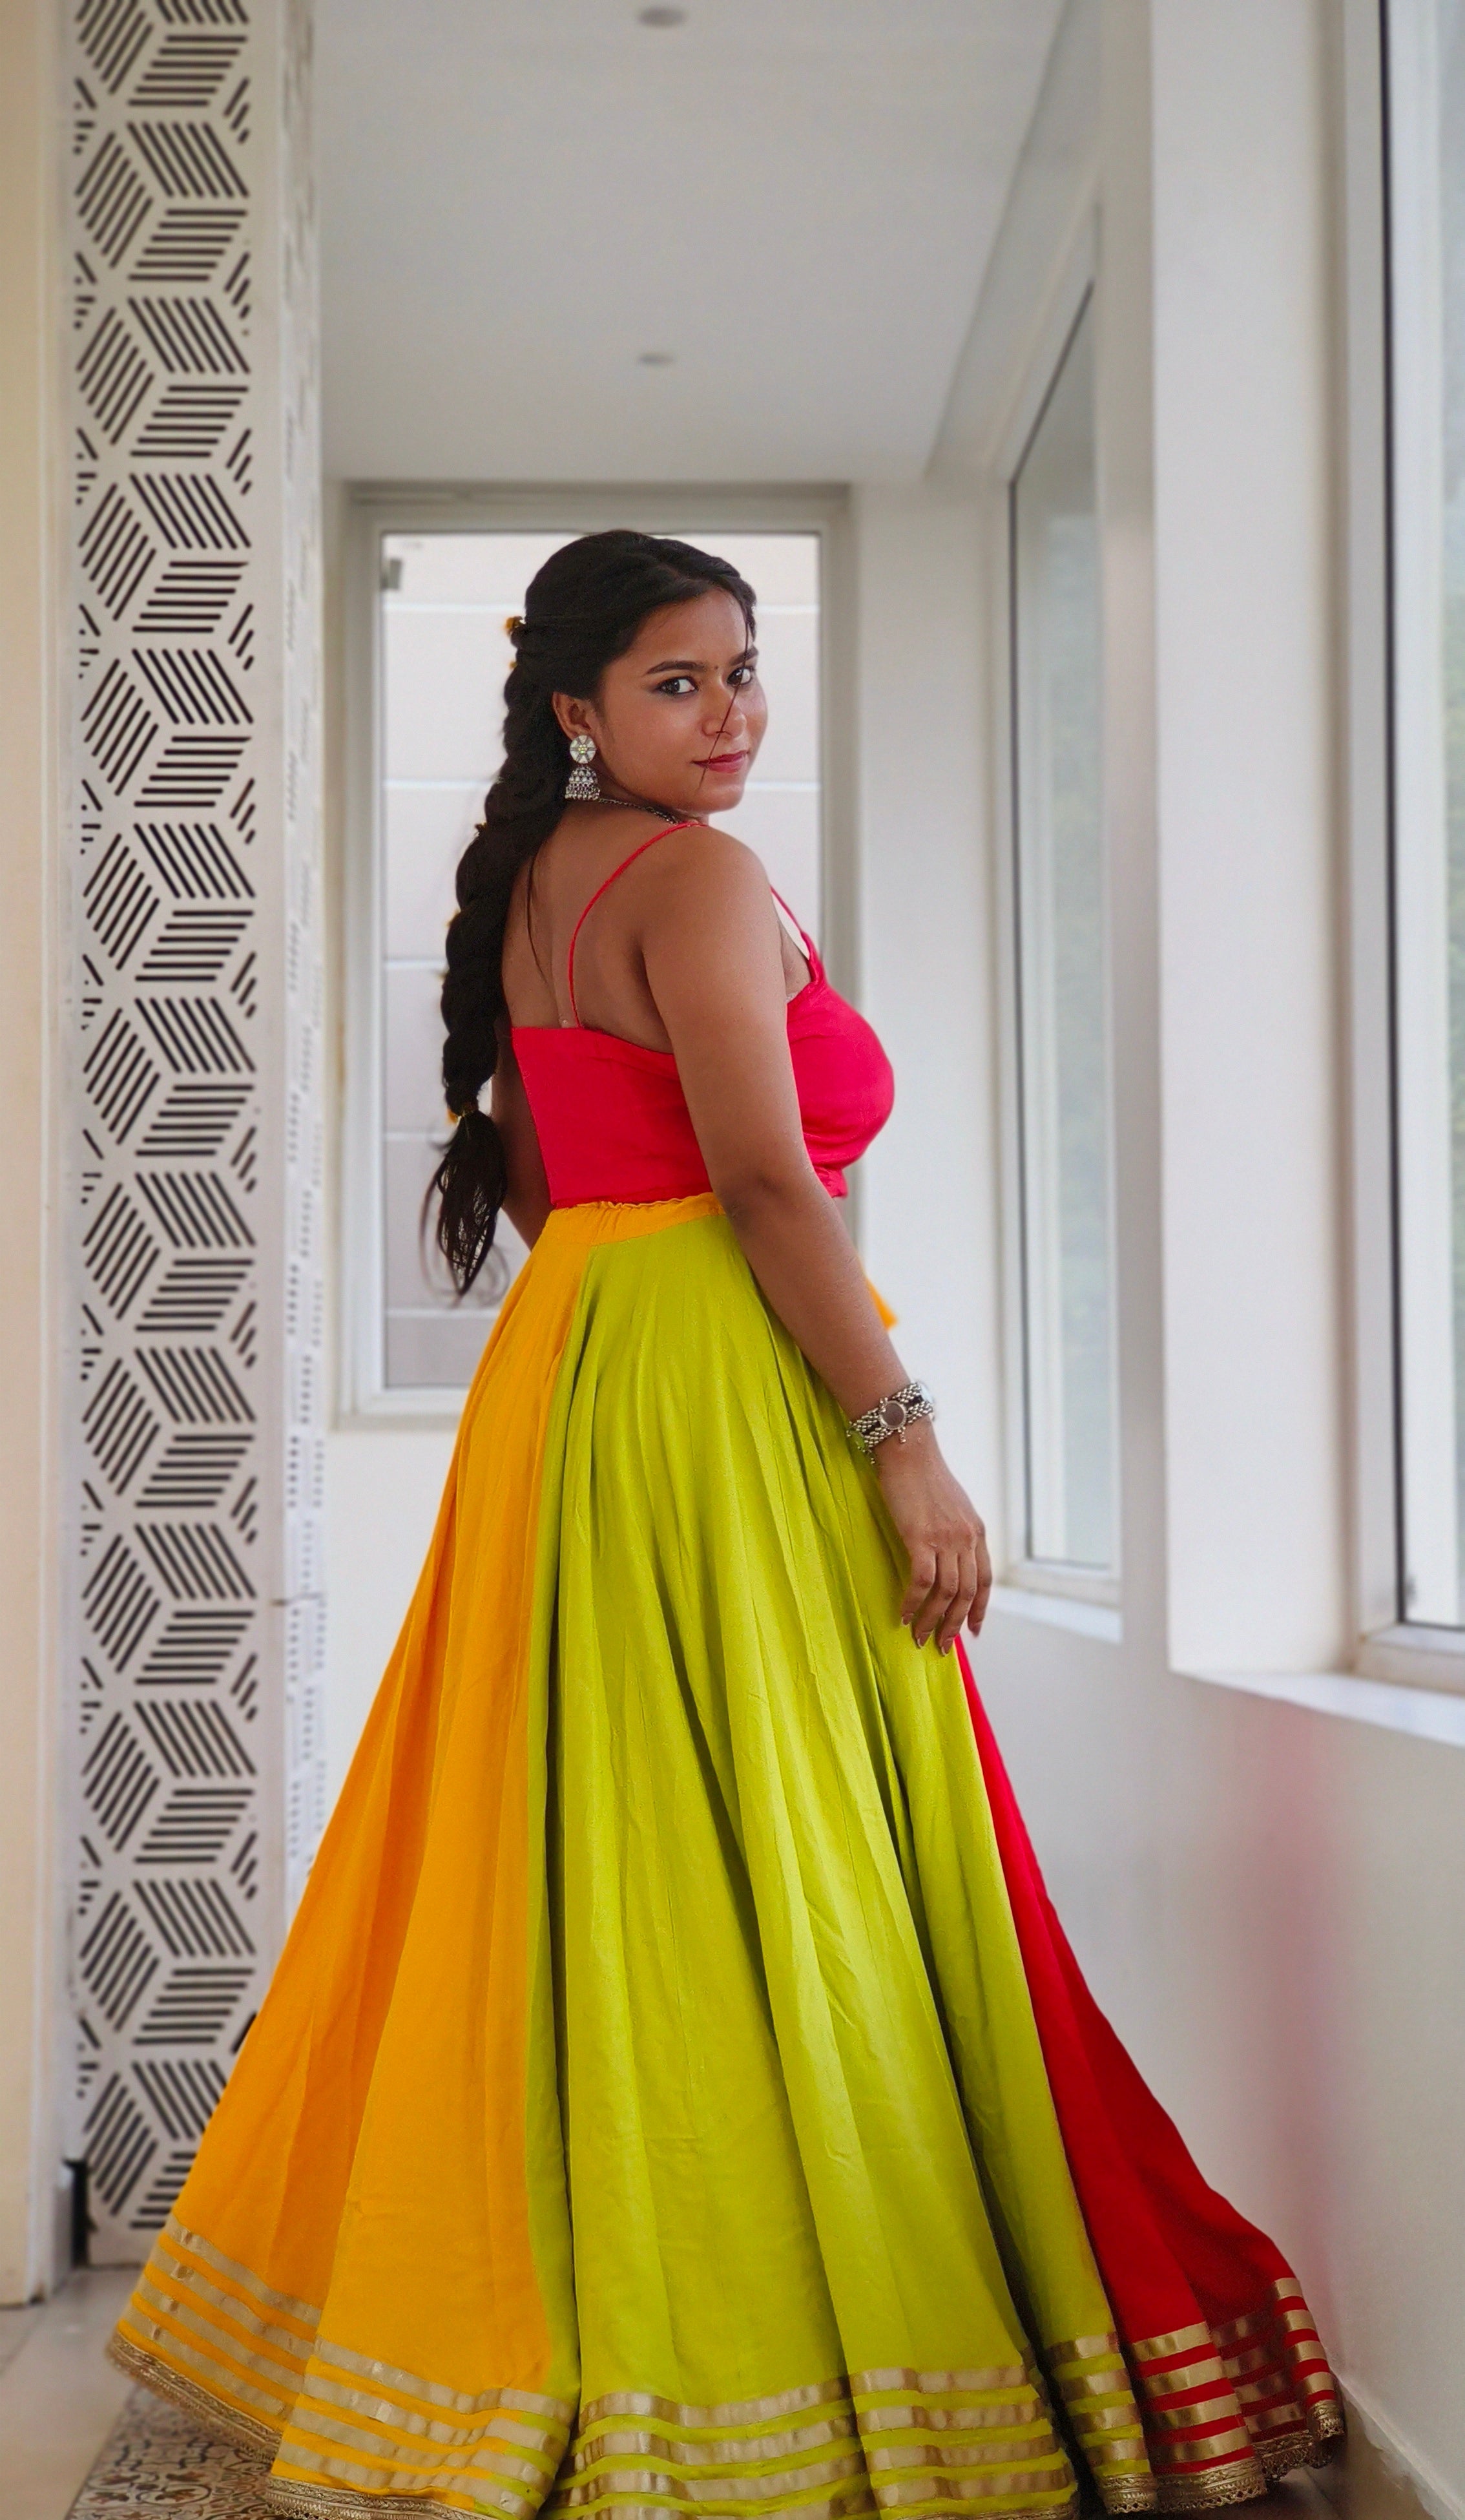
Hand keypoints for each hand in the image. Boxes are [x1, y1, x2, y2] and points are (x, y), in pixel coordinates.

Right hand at [873, 1422, 991, 1651]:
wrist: (908, 1450)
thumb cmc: (923, 1475)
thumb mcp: (952, 1505)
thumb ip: (956, 1531)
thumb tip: (949, 1555)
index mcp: (976, 1532)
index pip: (984, 1580)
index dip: (979, 1609)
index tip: (973, 1631)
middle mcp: (967, 1538)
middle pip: (966, 1594)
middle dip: (954, 1625)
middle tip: (942, 1647)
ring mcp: (946, 1539)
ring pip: (945, 1593)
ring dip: (932, 1621)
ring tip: (919, 1638)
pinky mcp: (920, 1538)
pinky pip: (920, 1582)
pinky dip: (912, 1603)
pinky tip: (903, 1616)